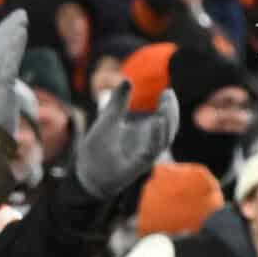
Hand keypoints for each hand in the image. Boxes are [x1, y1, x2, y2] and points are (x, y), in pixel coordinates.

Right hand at [0, 13, 28, 137]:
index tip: (11, 30)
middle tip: (20, 16)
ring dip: (13, 32)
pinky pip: (8, 56)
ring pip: (1, 49)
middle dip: (7, 31)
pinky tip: (22, 29)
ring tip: (23, 19)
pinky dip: (14, 42)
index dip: (0, 41)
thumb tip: (12, 101)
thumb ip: (0, 102)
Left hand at [72, 82, 179, 200]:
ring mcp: (144, 156)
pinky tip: (156, 122)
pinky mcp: (137, 165)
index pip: (164, 119)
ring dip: (167, 122)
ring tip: (165, 105)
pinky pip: (151, 150)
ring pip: (164, 139)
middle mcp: (148, 145)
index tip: (168, 91)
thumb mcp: (107, 121)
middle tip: (168, 94)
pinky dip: (156, 136)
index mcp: (144, 135)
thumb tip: (127, 80)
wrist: (86, 176)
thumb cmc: (99, 150)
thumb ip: (117, 103)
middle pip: (169, 127)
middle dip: (172, 111)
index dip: (169, 106)